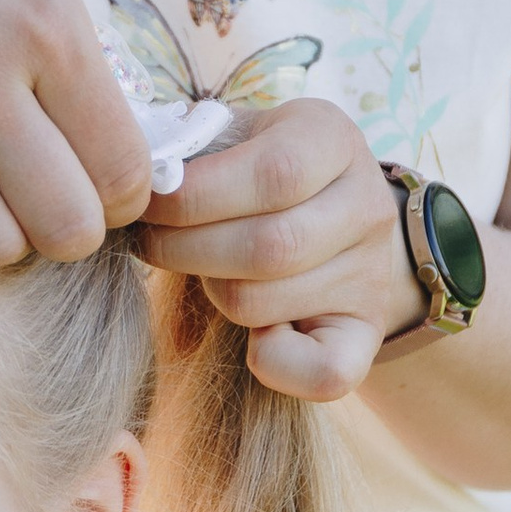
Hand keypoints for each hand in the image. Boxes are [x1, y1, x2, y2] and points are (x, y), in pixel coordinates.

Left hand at [137, 101, 424, 398]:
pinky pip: (327, 372)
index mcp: (332, 139)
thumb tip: (139, 177)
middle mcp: (367, 204)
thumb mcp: (234, 140)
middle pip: (271, 246)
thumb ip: (192, 150)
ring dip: (213, 293)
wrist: (329, 218)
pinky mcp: (366, 332)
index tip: (148, 203)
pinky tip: (251, 338)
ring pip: (268, 302)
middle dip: (185, 249)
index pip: (275, 173)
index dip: (196, 196)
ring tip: (199, 271)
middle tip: (149, 243)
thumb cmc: (253, 175)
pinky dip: (276, 365)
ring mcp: (372, 272)